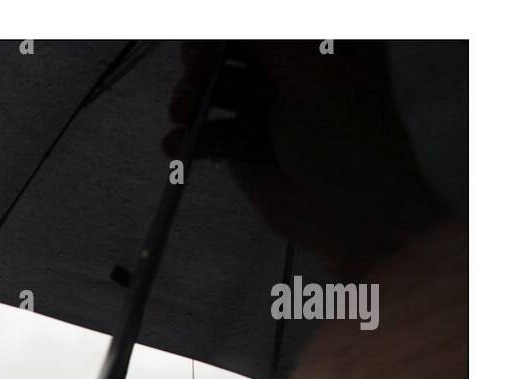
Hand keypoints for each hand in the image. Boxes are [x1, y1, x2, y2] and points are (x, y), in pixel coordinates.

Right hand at [163, 42, 447, 277]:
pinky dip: (190, 136)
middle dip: (205, 56)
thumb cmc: (343, 127)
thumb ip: (264, 33)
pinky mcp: (242, 145)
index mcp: (315, 40)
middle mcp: (287, 68)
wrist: (346, 207)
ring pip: (212, 88)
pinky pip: (208, 130)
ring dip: (191, 97)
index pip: (262, 25)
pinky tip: (178, 144)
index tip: (208, 39)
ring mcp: (263, 107)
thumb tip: (227, 24)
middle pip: (230, 49)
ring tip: (183, 113)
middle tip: (194, 66)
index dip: (230, 30)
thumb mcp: (308, 64)